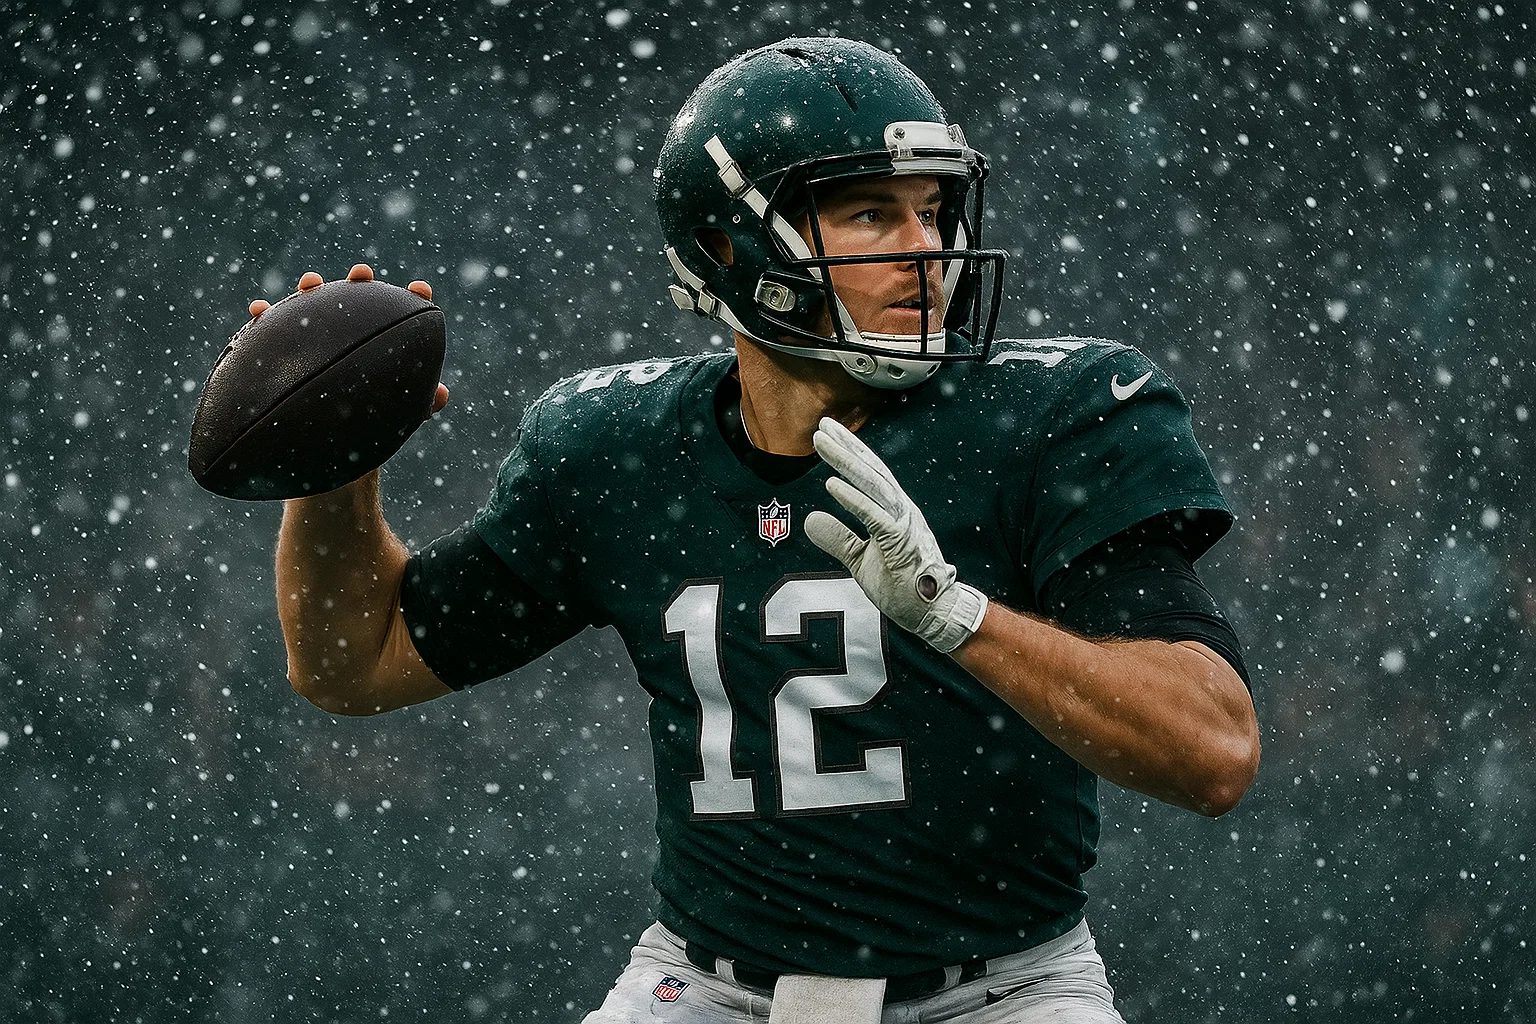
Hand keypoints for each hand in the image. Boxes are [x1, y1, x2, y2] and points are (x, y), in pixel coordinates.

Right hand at [247, 265, 447, 416]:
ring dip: (311, 287)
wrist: (323, 440)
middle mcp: (348, 330)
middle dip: (359, 280)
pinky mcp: (282, 347)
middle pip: (356, 297)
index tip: (422, 290)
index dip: (413, 298)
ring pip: (312, 304)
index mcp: (379, 342)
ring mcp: (315, 335)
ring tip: (310, 283)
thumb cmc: (365, 423)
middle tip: (362, 275)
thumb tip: (442, 395)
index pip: (399, 313)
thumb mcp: (395, 416)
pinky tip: (258, 309)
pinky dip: (263, 314)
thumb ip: (420, 404)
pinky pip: (268, 328)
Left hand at [804, 417, 987, 653]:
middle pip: (872, 471)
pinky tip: (832, 484)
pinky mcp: (901, 544)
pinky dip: (853, 499)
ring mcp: (904, 525)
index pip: (871, 475)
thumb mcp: (860, 560)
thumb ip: (838, 538)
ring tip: (823, 444)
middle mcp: (902, 511)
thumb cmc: (903, 587)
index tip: (829, 432)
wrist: (932, 614)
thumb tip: (809, 519)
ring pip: (873, 485)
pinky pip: (875, 517)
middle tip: (822, 426)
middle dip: (846, 447)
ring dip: (846, 463)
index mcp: (895, 512)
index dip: (850, 451)